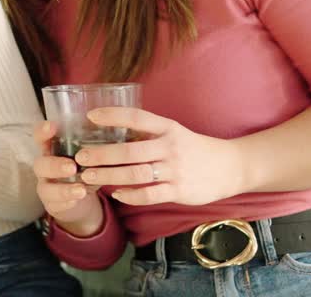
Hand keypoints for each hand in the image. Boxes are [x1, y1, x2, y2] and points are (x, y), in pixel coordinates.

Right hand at [33, 121, 104, 236]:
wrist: (79, 197)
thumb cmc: (83, 167)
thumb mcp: (87, 154)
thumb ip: (94, 142)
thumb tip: (117, 125)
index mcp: (51, 149)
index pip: (41, 137)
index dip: (42, 131)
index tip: (51, 126)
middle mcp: (45, 167)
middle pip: (41, 164)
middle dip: (55, 165)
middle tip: (72, 166)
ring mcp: (46, 186)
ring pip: (46, 188)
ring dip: (64, 189)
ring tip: (81, 190)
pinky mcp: (52, 204)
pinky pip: (55, 205)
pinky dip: (67, 202)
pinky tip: (78, 200)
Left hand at [75, 107, 244, 205]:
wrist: (230, 167)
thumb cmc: (194, 148)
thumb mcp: (174, 132)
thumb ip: (148, 133)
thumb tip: (111, 131)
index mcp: (167, 128)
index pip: (136, 117)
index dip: (112, 115)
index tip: (90, 116)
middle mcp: (170, 147)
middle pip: (129, 150)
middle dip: (101, 154)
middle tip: (80, 157)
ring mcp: (175, 170)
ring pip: (135, 174)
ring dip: (108, 176)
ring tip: (88, 176)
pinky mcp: (179, 191)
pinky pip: (149, 195)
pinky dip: (129, 195)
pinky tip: (115, 194)